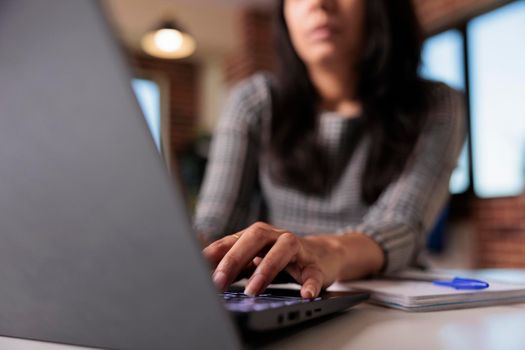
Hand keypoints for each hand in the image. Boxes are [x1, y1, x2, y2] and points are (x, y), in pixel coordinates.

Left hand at [203, 222, 345, 297]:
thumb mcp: (253, 259)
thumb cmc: (280, 258)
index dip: (213, 255)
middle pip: (254, 237)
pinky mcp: (316, 264)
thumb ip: (232, 264)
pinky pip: (313, 272)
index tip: (196, 270)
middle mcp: (275, 236)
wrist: (323, 255)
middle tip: (219, 280)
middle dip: (234, 258)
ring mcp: (297, 248)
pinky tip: (304, 294)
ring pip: (283, 250)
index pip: (230, 241)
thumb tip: (202, 277)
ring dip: (267, 269)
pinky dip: (310, 284)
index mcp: (255, 236)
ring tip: (253, 290)